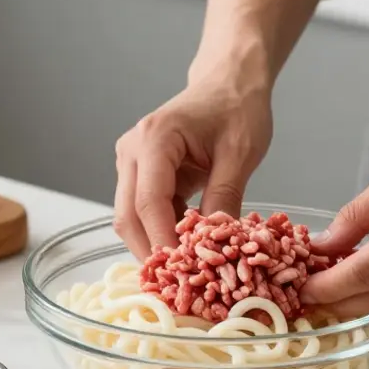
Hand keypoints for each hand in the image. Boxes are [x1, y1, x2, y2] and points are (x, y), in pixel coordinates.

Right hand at [113, 80, 271, 257]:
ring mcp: (131, 162)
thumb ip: (225, 197)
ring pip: (130, 218)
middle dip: (152, 253)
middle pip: (128, 216)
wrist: (228, 82)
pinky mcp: (139, 174)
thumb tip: (217, 245)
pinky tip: (187, 251)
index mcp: (154, 138)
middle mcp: (132, 150)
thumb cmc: (237, 108)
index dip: (162, 242)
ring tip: (186, 274)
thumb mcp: (240, 153)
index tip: (183, 274)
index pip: (148, 202)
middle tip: (181, 286)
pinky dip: (162, 233)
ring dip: (155, 246)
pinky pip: (144, 212)